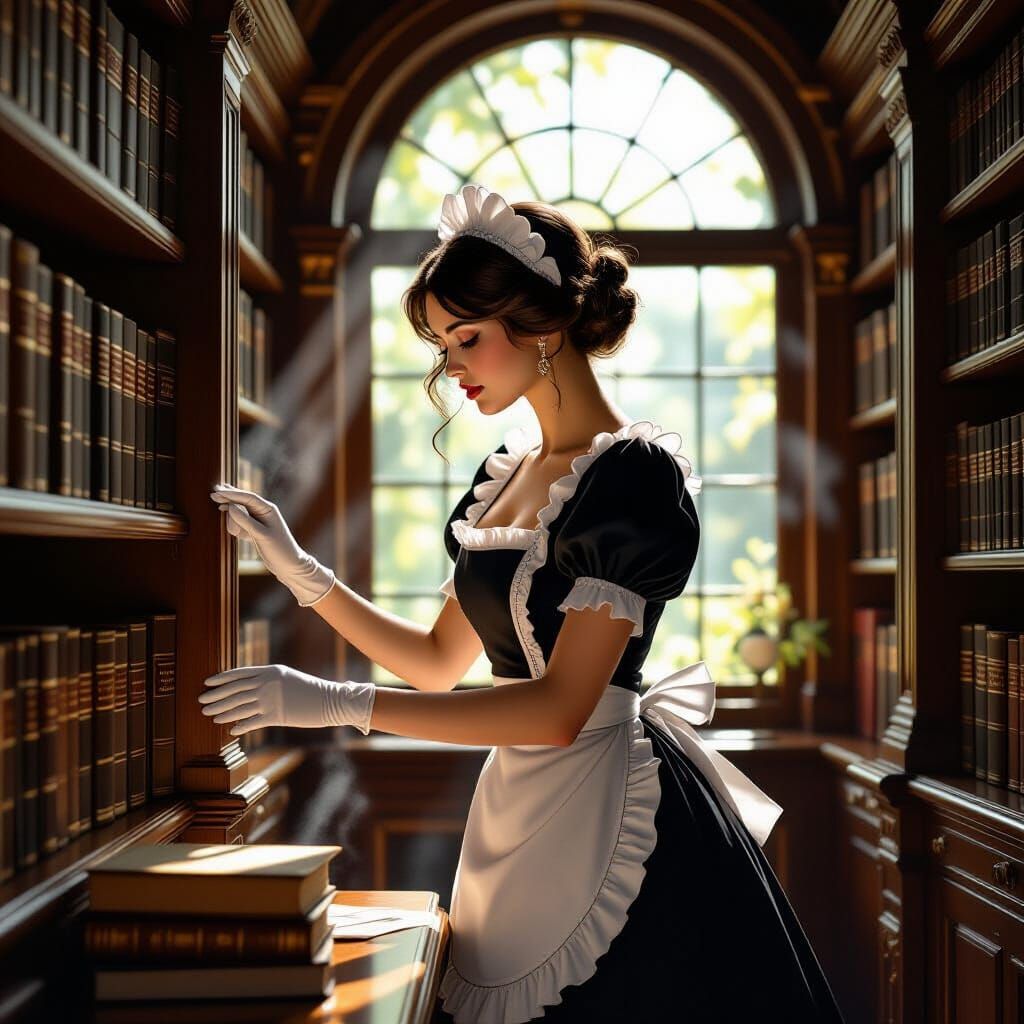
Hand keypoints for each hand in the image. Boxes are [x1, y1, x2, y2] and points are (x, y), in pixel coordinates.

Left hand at [198, 663, 376, 735]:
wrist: (330, 700)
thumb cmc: (310, 690)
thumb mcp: (288, 678)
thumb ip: (269, 680)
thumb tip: (249, 687)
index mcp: (271, 670)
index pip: (240, 673)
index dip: (222, 678)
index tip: (208, 682)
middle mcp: (268, 683)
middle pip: (235, 690)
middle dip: (216, 696)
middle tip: (202, 701)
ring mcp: (271, 699)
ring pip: (239, 706)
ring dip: (222, 712)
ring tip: (210, 716)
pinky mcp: (276, 716)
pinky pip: (252, 722)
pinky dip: (239, 726)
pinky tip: (230, 730)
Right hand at [210, 483, 335, 606]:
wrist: (289, 565)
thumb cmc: (279, 549)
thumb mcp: (261, 535)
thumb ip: (245, 521)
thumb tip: (230, 506)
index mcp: (268, 509)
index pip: (247, 498)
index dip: (231, 494)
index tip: (217, 492)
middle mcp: (264, 513)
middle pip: (243, 501)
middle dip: (229, 498)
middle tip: (213, 495)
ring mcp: (260, 522)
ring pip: (241, 513)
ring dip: (232, 515)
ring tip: (225, 517)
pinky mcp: (256, 532)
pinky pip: (242, 523)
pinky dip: (235, 525)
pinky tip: (232, 528)